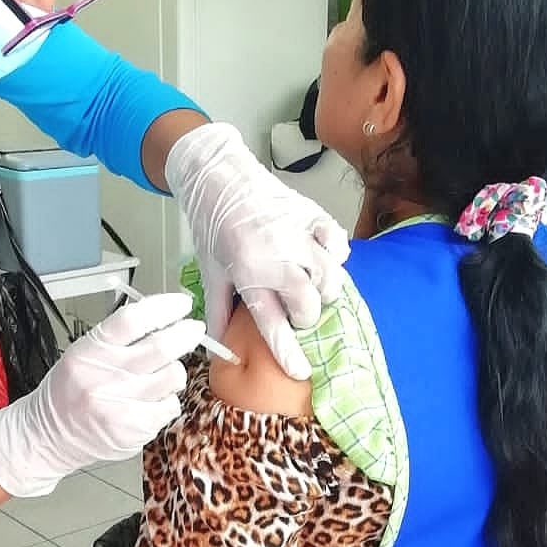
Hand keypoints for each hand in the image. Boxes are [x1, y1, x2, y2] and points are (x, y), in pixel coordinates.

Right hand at [0, 293, 202, 497]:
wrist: (50, 436)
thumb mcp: (84, 352)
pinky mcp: (133, 429)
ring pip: (172, 375)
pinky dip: (168, 399)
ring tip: (163, 373)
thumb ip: (119, 336)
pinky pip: (170, 405)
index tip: (181, 304)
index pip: (134, 319)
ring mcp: (120, 404)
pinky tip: (153, 400)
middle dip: (186, 333)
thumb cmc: (70, 390)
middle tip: (194, 329)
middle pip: (160, 346)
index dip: (165, 307)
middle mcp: (105, 375)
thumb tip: (164, 317)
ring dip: (175, 370)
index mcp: (91, 349)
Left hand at [165, 123, 350, 379]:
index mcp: (245, 270)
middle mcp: (274, 253)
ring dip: (324, 290)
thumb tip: (218, 348)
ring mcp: (296, 232)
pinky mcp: (310, 214)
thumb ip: (219, 309)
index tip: (301, 371)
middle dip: (306, 316)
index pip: (271, 320)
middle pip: (307, 302)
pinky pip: (336, 242)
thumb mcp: (210, 270)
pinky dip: (335, 256)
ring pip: (328, 275)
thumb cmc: (212, 224)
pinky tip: (323, 259)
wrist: (218, 175)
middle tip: (298, 314)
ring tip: (312, 289)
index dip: (287, 350)